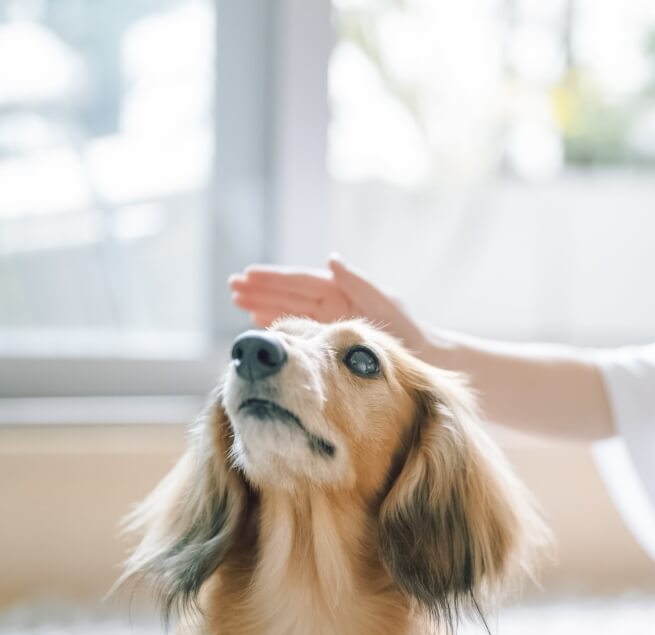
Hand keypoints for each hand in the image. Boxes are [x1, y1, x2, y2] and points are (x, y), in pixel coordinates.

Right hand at [228, 256, 428, 352]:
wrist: (422, 355)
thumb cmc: (407, 329)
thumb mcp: (385, 303)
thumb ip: (358, 282)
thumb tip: (332, 258)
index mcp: (342, 290)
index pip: (301, 281)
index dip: (274, 278)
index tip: (249, 274)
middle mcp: (333, 301)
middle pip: (290, 292)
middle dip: (261, 289)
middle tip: (232, 286)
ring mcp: (329, 318)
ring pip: (289, 307)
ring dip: (264, 303)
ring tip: (238, 300)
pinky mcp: (330, 335)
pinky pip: (298, 324)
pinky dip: (278, 321)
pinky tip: (259, 321)